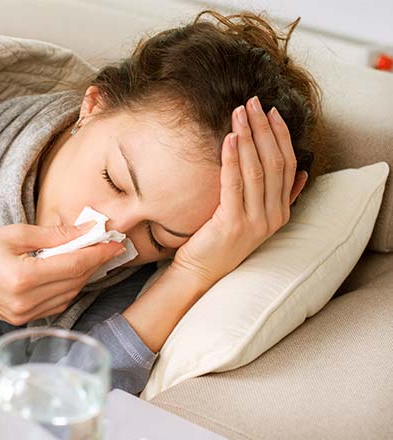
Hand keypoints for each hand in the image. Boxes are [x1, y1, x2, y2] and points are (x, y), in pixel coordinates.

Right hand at [0, 222, 124, 324]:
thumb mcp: (15, 233)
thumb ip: (55, 236)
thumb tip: (86, 231)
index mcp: (23, 278)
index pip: (74, 266)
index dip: (98, 254)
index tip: (115, 242)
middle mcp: (25, 302)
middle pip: (74, 282)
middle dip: (93, 263)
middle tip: (106, 245)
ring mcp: (22, 315)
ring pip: (68, 296)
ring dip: (82, 276)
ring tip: (89, 256)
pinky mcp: (20, 319)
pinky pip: (55, 305)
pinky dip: (67, 288)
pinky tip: (69, 272)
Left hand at [170, 96, 307, 286]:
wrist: (201, 271)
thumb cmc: (221, 241)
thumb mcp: (255, 218)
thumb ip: (278, 198)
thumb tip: (302, 174)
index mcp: (281, 212)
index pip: (288, 165)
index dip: (281, 136)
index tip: (271, 111)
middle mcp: (273, 216)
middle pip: (274, 162)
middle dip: (264, 129)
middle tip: (252, 102)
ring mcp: (255, 222)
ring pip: (257, 170)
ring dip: (247, 137)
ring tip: (238, 113)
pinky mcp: (233, 224)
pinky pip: (234, 184)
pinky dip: (231, 159)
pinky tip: (227, 138)